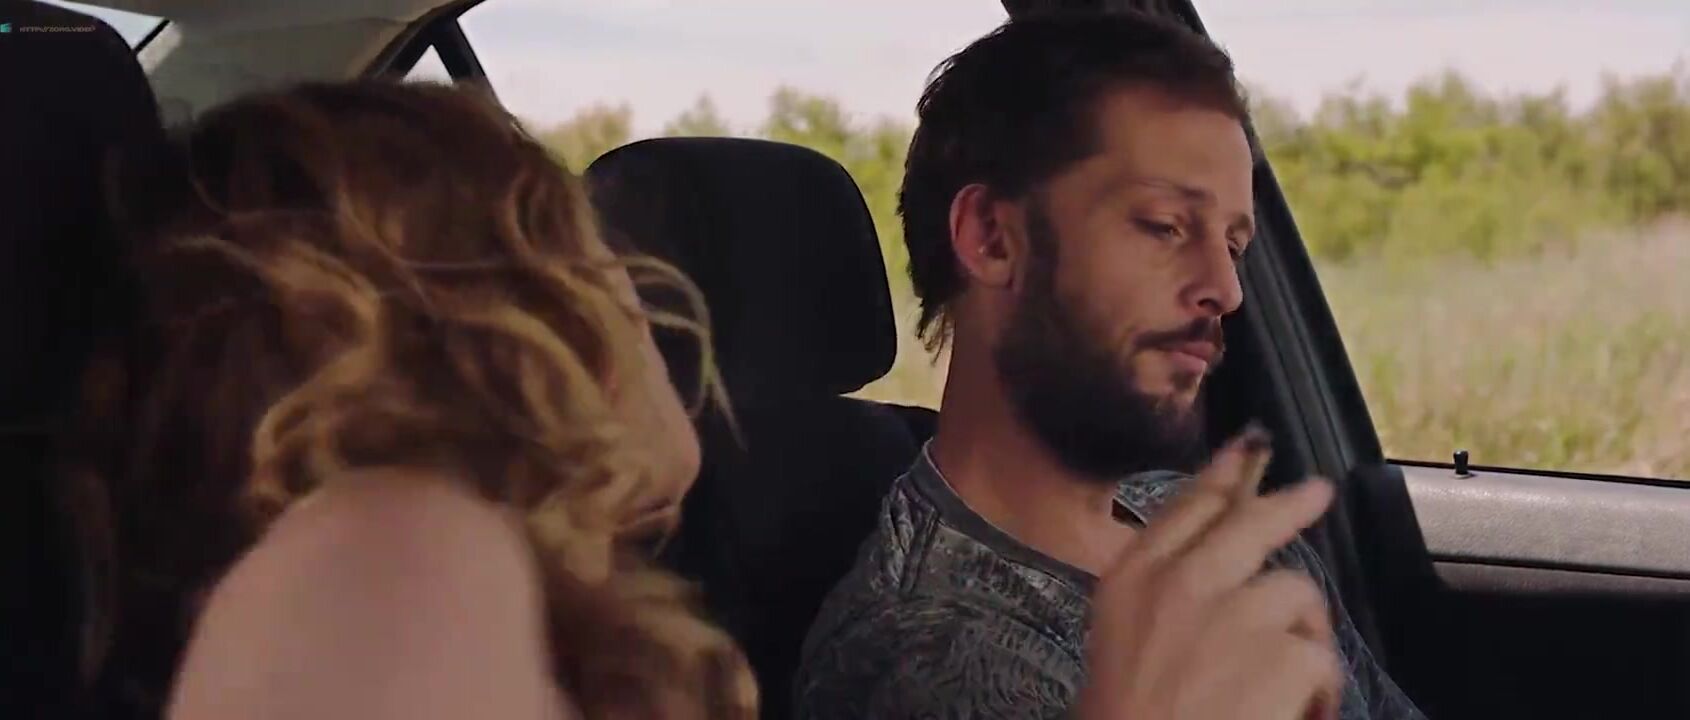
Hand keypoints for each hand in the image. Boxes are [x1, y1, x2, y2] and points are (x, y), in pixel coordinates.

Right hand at [1075, 427, 1340, 719]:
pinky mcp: (1282, 655)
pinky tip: (1296, 712)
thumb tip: (1214, 572)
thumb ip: (1158, 600)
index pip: (1185, 509)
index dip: (1221, 475)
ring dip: (1299, 635)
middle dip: (1287, 503)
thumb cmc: (1120, 718)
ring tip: (1284, 684)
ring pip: (1295, 593)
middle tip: (1317, 493)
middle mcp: (1181, 582)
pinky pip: (1320, 657)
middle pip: (1248, 522)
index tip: (1246, 447)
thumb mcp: (1119, 642)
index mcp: (1130, 581)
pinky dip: (1317, 690)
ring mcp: (1235, 614)